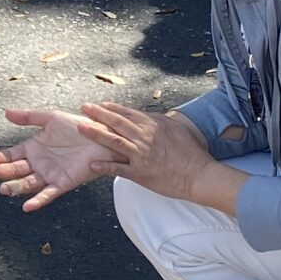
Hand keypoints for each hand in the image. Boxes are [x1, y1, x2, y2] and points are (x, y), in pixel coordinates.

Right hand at [0, 109, 119, 212]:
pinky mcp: (63, 183)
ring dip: (15, 187)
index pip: (10, 155)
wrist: (101, 137)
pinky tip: (27, 206)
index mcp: (33, 148)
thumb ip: (29, 117)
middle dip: (1, 172)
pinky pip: (48, 193)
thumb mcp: (50, 118)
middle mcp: (38, 163)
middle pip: (16, 170)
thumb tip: (6, 113)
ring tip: (4, 188)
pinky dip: (38, 200)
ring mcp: (49, 175)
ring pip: (28, 183)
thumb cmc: (77, 126)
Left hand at [70, 103, 217, 202]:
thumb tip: (149, 117)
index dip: (111, 108)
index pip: (128, 113)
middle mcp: (145, 138)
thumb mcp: (177, 129)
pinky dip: (104, 167)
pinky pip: (118, 169)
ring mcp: (141, 156)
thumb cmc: (192, 152)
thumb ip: (160, 121)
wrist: (199, 175)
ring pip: (114, 142)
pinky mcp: (140, 173)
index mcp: (153, 126)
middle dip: (98, 114)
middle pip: (117, 123)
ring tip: (81, 128)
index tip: (99, 104)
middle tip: (83, 108)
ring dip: (96, 134)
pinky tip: (91, 165)